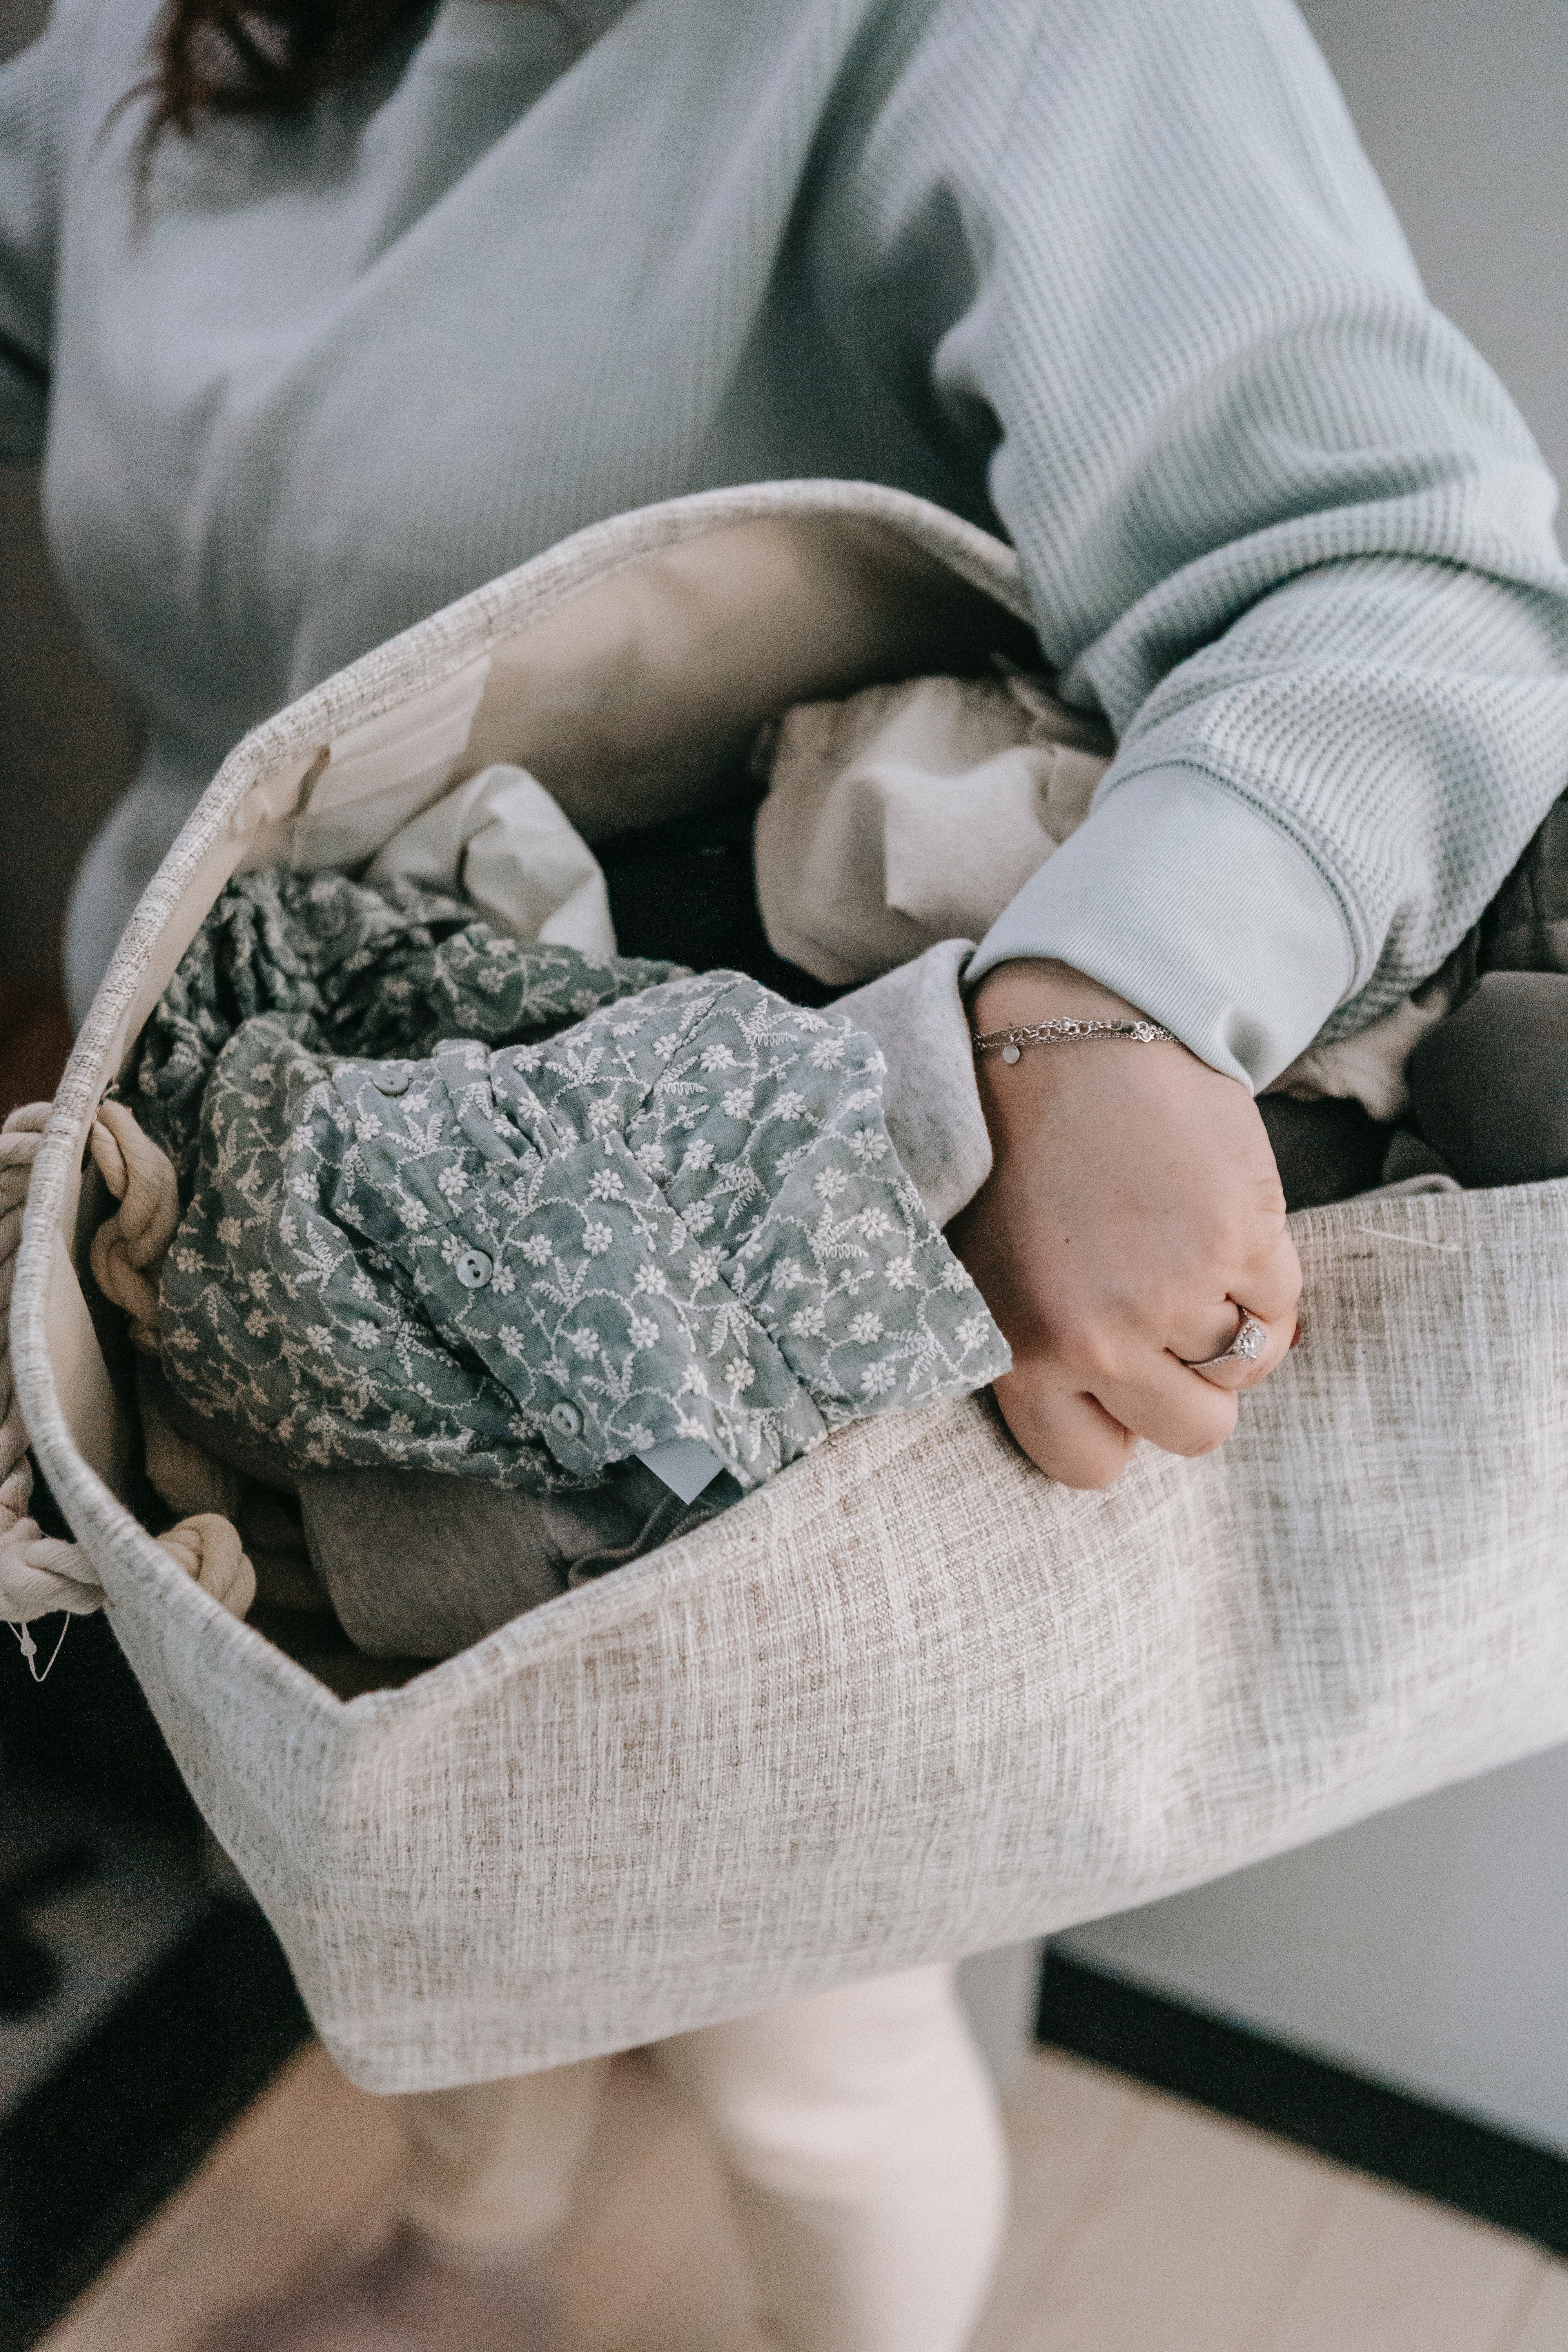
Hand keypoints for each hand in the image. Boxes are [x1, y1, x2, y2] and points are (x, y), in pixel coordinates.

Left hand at [949, 960, 1301, 1488]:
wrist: (1074, 1039)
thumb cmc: (1023, 1155)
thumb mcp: (996, 1271)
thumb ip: (1043, 1352)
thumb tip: (1119, 1421)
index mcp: (1020, 1350)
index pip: (1088, 1466)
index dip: (1118, 1426)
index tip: (1120, 1380)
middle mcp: (1094, 1336)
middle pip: (1191, 1433)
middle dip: (1192, 1385)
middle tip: (1168, 1313)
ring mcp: (1171, 1291)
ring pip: (1243, 1371)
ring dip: (1231, 1322)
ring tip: (1185, 1250)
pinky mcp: (1239, 1240)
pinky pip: (1282, 1309)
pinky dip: (1266, 1275)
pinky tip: (1218, 1218)